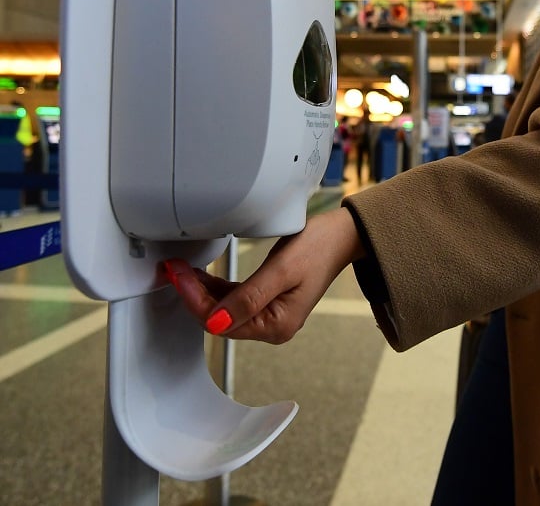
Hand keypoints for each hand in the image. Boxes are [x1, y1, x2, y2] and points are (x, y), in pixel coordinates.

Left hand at [164, 207, 365, 343]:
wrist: (342, 236)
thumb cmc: (319, 248)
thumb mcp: (281, 270)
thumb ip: (247, 298)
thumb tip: (215, 322)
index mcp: (276, 325)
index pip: (221, 322)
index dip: (194, 300)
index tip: (179, 276)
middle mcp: (272, 325)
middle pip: (219, 318)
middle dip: (193, 296)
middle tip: (174, 270)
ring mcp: (270, 314)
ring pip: (223, 309)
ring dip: (201, 291)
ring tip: (182, 270)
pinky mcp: (268, 300)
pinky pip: (233, 300)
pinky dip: (215, 288)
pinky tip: (202, 275)